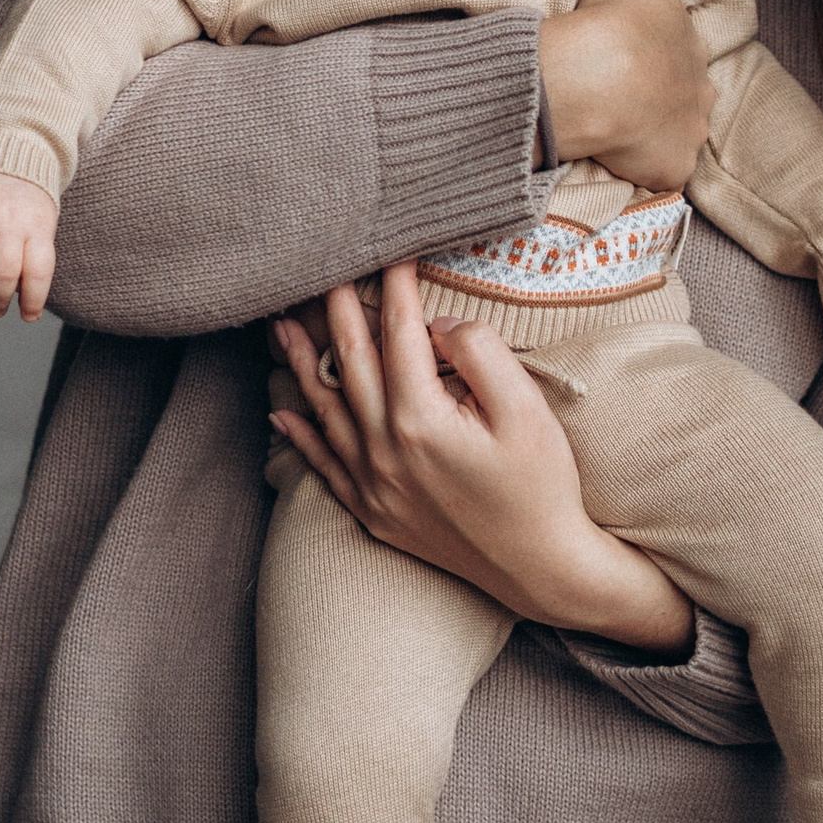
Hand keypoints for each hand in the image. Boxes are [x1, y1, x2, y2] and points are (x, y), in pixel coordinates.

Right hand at [0, 168, 59, 318]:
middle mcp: (5, 220)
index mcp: (36, 225)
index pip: (38, 271)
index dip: (33, 300)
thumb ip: (34, 255)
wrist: (5, 147)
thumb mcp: (43, 221)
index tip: (27, 316)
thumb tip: (20, 299)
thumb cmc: (25, 199)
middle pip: (1, 272)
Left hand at [268, 265, 694, 651]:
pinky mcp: (374, 511)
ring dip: (300, 364)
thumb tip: (435, 327)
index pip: (399, 336)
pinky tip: (282, 413)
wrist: (542, 569)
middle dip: (336, 312)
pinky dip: (300, 437)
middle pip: (351, 364)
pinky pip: (324, 466)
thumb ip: (479, 354)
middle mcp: (384, 451)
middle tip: (322, 271)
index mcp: (420, 420)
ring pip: (325, 410)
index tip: (395, 253)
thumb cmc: (543, 486)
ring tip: (279, 327)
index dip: (396, 289)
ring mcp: (373, 485)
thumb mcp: (527, 410)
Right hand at [536, 0, 712, 191]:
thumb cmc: (617, 20)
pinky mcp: (667, 171)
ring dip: (655, 136)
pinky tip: (621, 159)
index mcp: (694, 55)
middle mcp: (700, 99)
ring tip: (619, 130)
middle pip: (686, 103)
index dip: (659, 61)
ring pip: (676, 140)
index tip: (633, 61)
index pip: (684, 61)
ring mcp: (686, 138)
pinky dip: (645, 169)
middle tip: (625, 98)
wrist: (593, 77)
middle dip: (664, 102)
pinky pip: (660, 174)